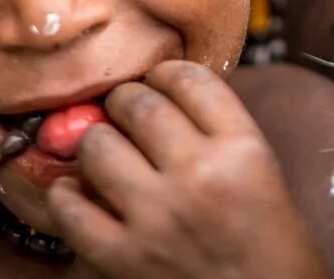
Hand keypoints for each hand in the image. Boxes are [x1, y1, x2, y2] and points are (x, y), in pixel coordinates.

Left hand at [45, 59, 328, 278]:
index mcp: (240, 148)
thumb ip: (215, 128)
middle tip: (126, 112)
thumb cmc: (267, 242)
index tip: (159, 81)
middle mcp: (198, 176)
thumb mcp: (259, 168)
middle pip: (139, 104)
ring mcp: (157, 218)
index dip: (166, 73)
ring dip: (97, 142)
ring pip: (98, 145)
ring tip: (104, 150)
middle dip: (126, 102)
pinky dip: (66, 195)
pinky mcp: (124, 259)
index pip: (188, 78)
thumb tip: (157, 92)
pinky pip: (71, 209)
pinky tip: (77, 193)